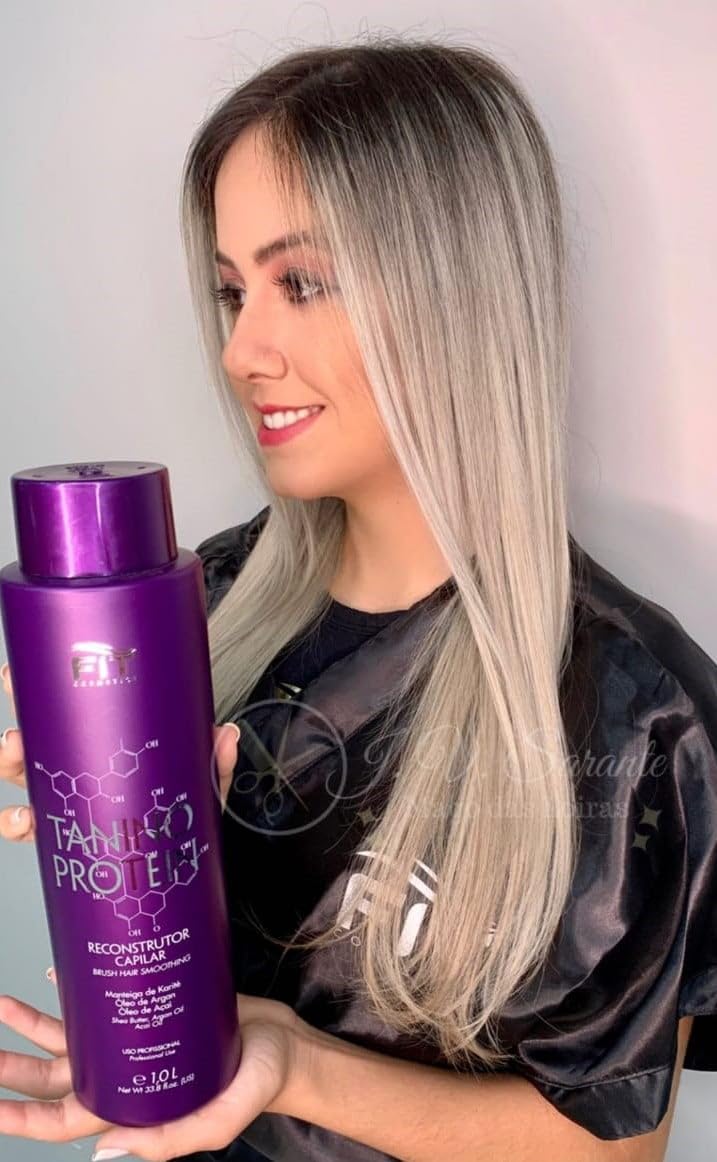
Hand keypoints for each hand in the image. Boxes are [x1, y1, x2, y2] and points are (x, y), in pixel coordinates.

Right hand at [0, 661, 240, 839]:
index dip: (40, 695)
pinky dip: (17, 823)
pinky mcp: (68, 842)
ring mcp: (72, 808)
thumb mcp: (205, 788)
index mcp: (107, 752)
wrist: (188, 873)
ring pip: (25, 783)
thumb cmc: (188, 821)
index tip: (18, 677)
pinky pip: (32, 832)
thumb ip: (216, 764)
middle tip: (17, 729)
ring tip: (16, 757)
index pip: (69, 718)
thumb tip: (226, 735)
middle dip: (16, 735)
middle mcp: (82, 776)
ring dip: (11, 767)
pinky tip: (25, 818)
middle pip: (35, 748)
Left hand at [0, 977, 308, 1160]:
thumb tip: (104, 1151)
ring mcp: (133, 1043)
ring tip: (2, 1004)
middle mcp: (123, 1078)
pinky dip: (76, 989)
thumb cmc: (257, 1085)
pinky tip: (55, 974)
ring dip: (32, 1024)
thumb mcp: (219, 1121)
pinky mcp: (149, 1008)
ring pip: (69, 1038)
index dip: (21, 1115)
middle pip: (53, 1077)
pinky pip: (102, 1000)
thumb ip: (168, 1141)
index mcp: (132, 1111)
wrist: (283, 1043)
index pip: (61, 1120)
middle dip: (13, 1066)